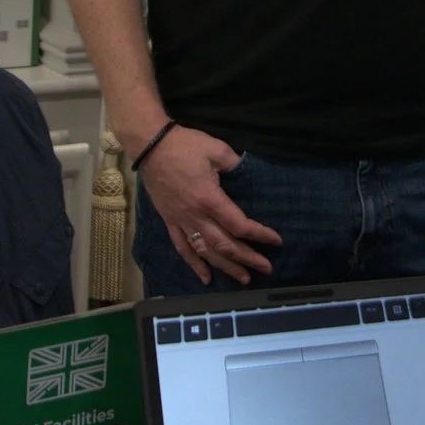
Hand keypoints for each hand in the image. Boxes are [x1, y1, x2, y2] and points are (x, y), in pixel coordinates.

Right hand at [136, 125, 281, 283]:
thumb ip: (236, 164)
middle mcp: (195, 216)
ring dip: (225, 267)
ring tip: (243, 278)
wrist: (149, 146)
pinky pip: (182, 248)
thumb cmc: (184, 146)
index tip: (275, 240)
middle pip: (225, 244)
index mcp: (209, 199)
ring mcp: (181, 221)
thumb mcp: (217, 149)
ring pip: (205, 252)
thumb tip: (249, 172)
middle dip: (247, 258)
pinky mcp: (169, 221)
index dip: (259, 234)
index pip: (239, 225)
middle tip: (266, 269)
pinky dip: (194, 264)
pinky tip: (206, 278)